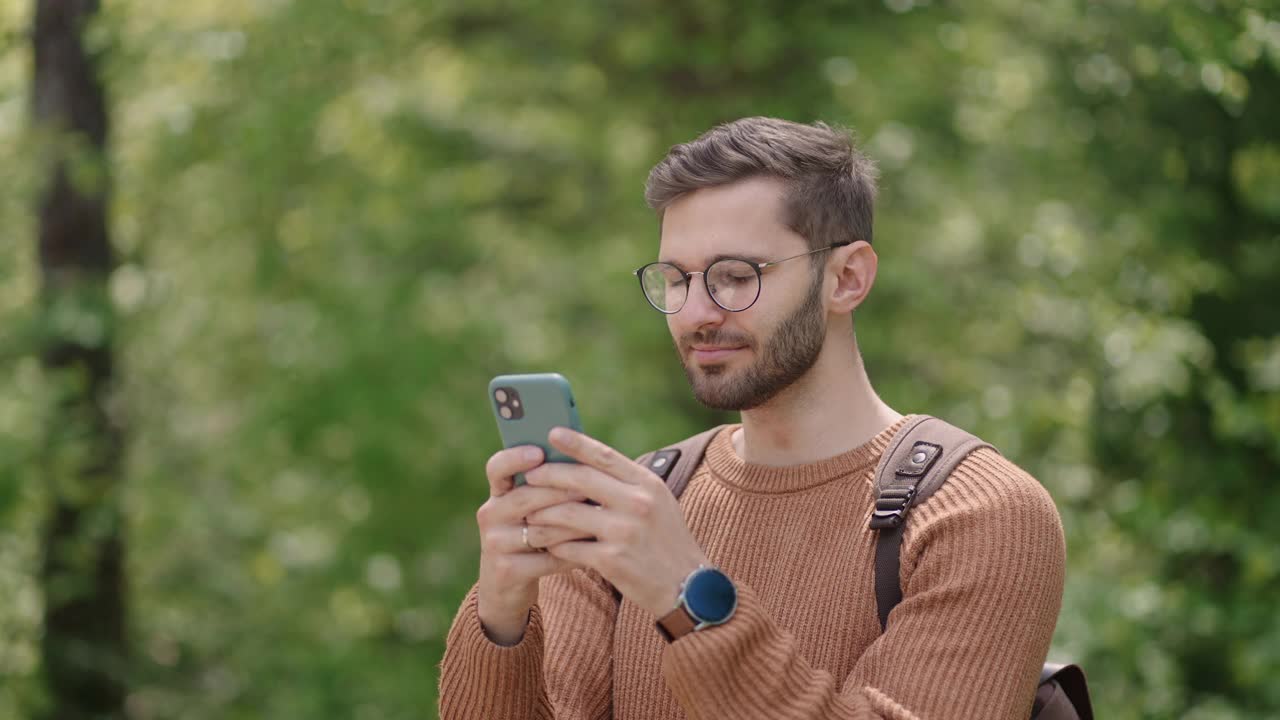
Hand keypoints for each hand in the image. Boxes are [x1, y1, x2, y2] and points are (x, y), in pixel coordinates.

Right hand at [475, 444, 592, 644]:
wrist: (507, 585)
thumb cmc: (531, 535)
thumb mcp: (532, 509)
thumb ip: (549, 487)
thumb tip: (587, 459)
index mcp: (498, 493)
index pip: (497, 467)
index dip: (515, 458)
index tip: (539, 452)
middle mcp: (491, 514)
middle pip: (525, 497)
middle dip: (561, 491)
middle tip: (591, 487)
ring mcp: (495, 544)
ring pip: (541, 529)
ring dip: (574, 524)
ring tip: (602, 518)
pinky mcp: (507, 571)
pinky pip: (547, 559)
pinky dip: (574, 553)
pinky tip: (596, 549)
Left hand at [523, 427, 708, 619]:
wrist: (688, 587)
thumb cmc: (668, 541)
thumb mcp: (659, 502)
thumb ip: (628, 484)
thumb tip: (589, 463)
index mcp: (648, 484)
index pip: (605, 456)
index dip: (576, 443)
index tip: (553, 432)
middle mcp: (637, 504)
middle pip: (581, 480)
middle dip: (549, 475)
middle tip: (529, 475)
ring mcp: (624, 532)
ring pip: (568, 514)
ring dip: (543, 513)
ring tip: (529, 513)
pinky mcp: (612, 560)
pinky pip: (570, 547)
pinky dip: (555, 545)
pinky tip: (547, 544)